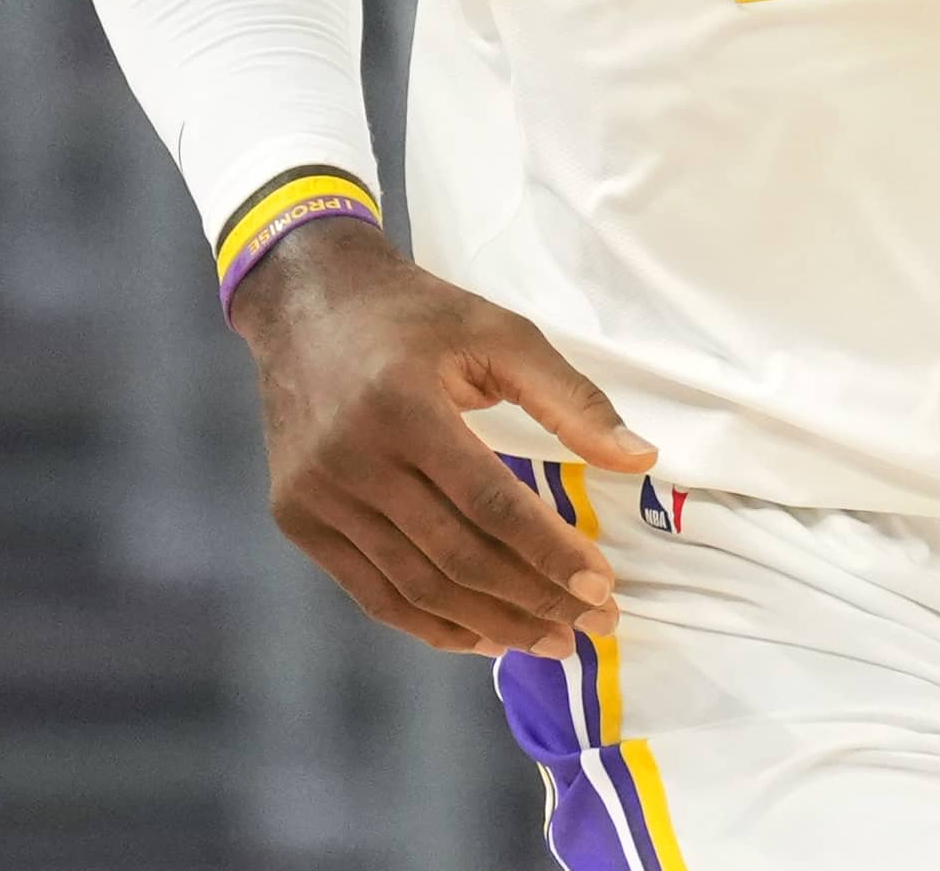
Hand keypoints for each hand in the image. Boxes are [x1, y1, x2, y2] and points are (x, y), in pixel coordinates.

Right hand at [228, 219, 653, 658]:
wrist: (305, 300)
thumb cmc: (415, 315)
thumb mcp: (498, 333)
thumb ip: (572, 398)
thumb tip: (643, 458)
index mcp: (403, 404)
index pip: (491, 504)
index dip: (551, 553)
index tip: (603, 586)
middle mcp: (352, 457)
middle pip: (456, 556)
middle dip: (535, 600)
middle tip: (595, 623)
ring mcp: (316, 494)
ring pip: (416, 587)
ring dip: (491, 624)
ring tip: (552, 639)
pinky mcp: (296, 517)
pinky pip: (372, 593)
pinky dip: (431, 624)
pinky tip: (484, 635)